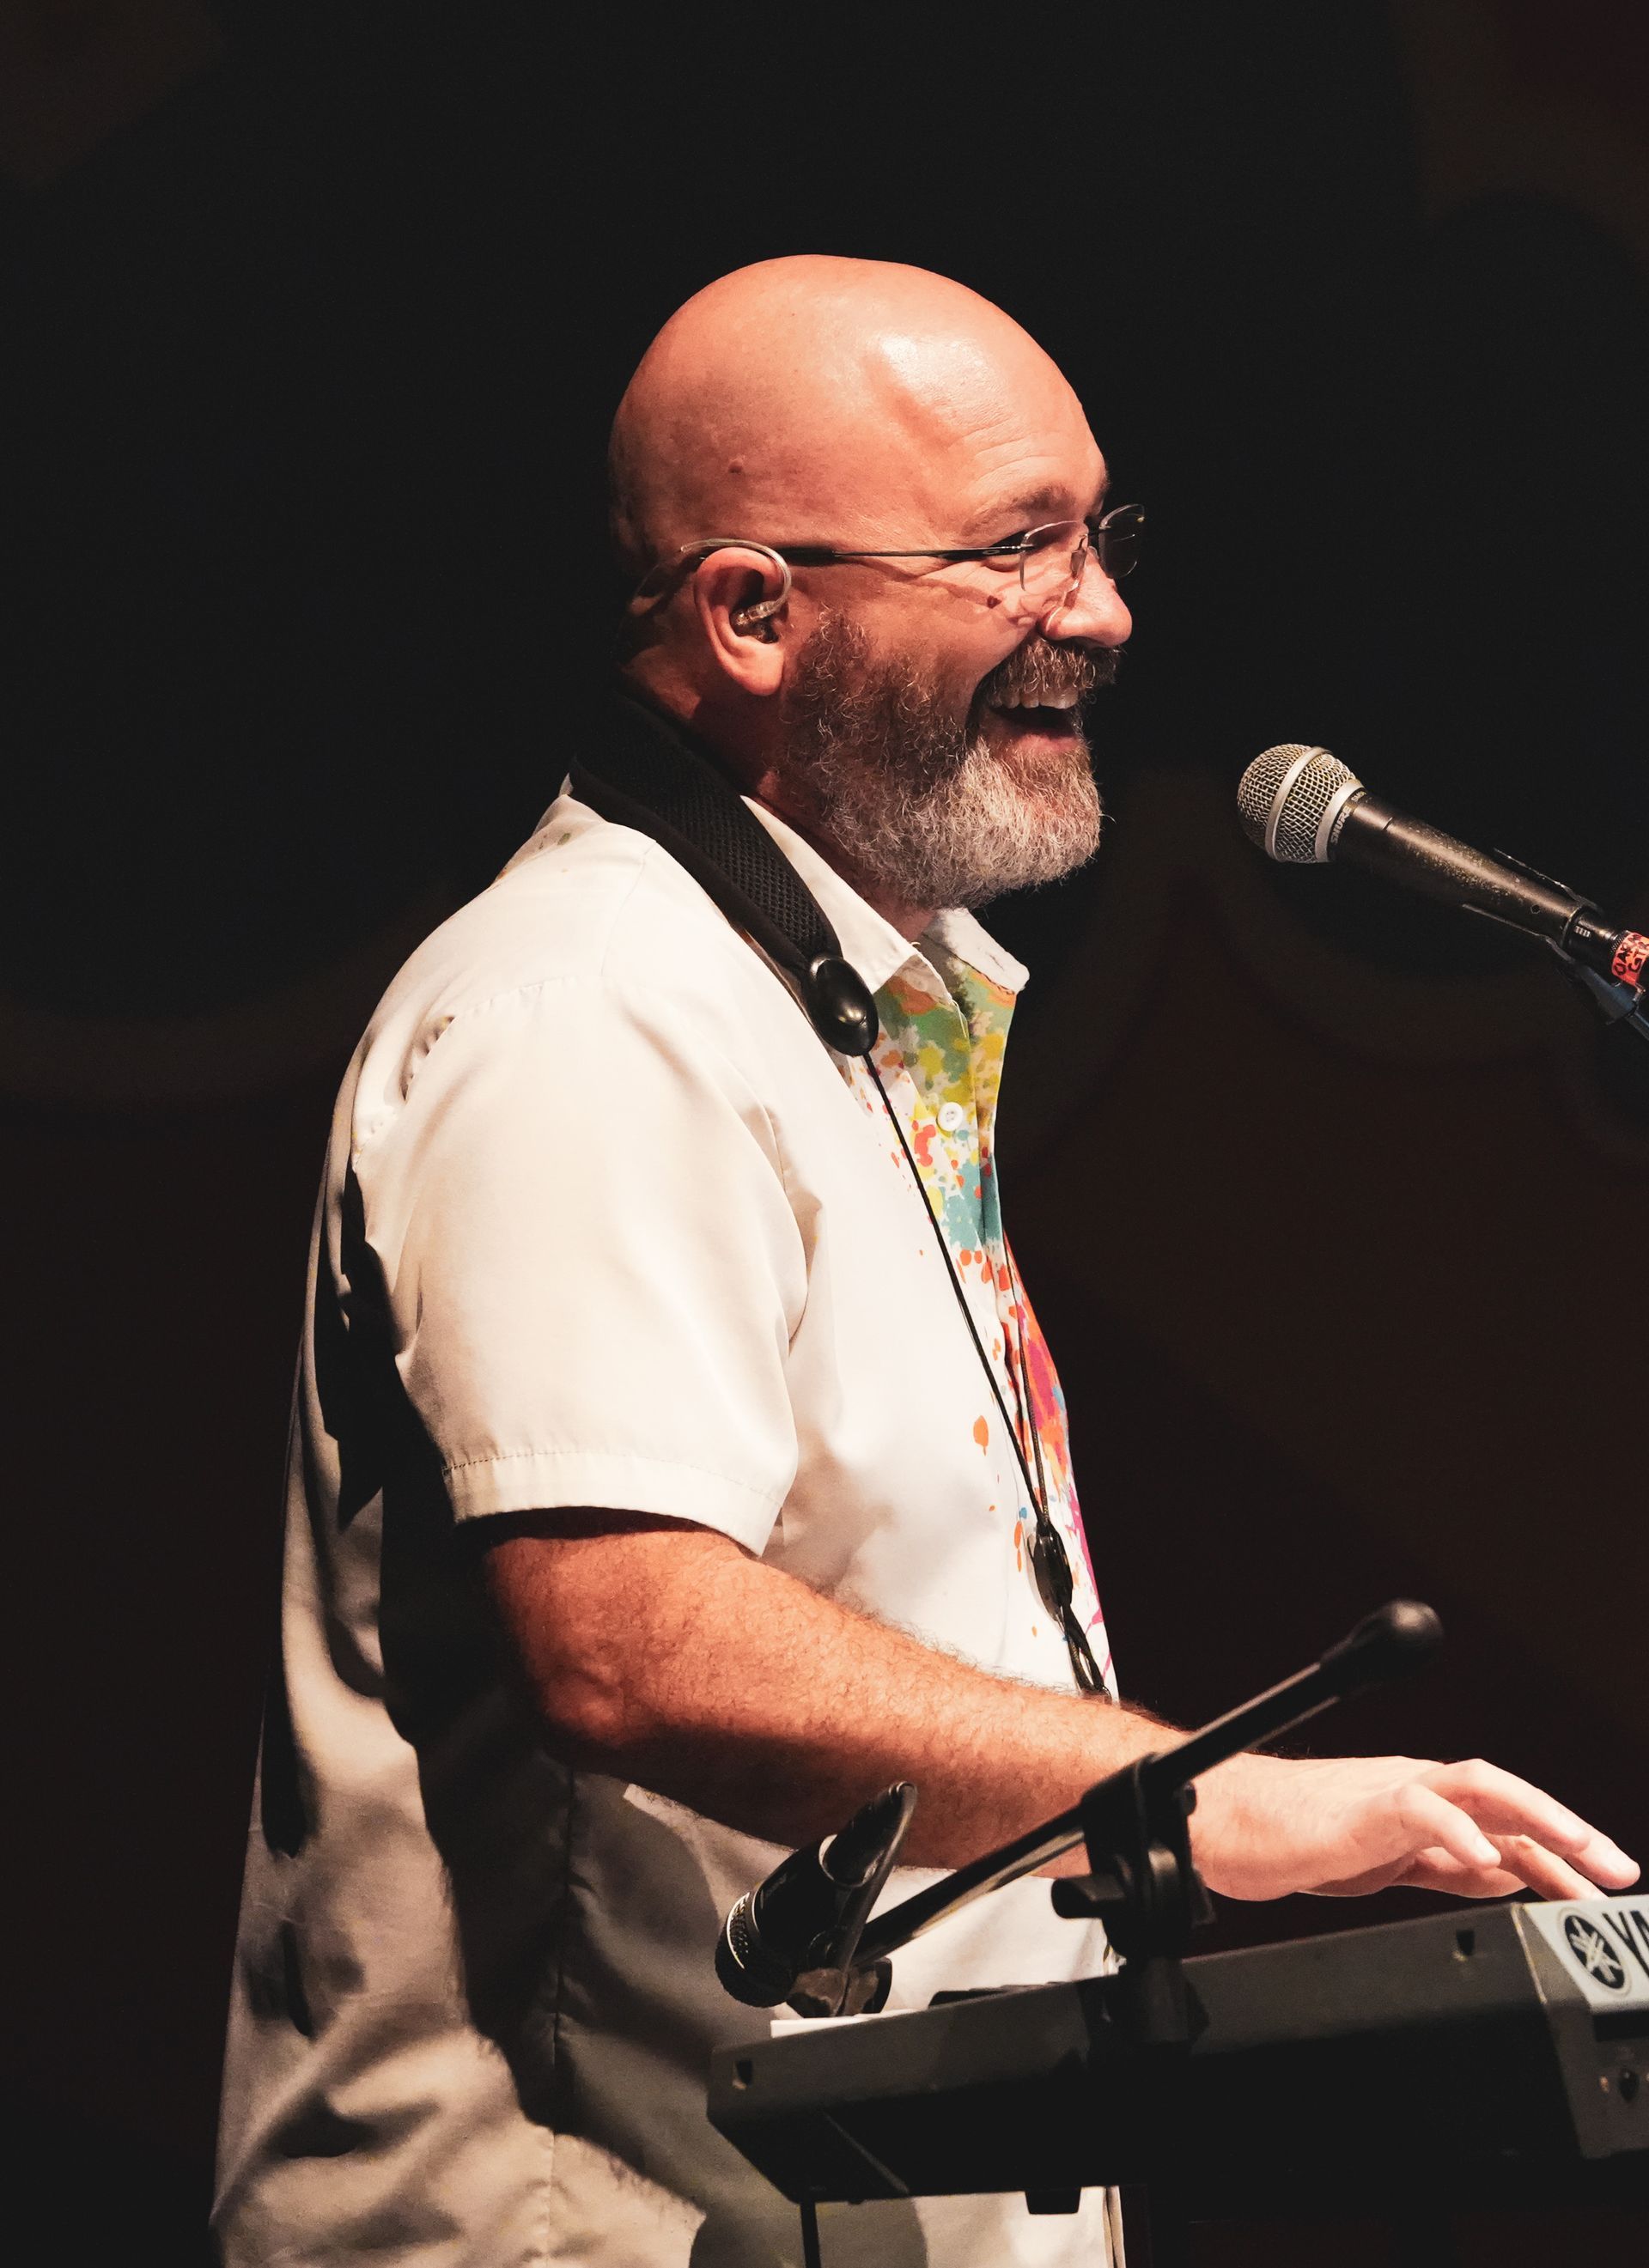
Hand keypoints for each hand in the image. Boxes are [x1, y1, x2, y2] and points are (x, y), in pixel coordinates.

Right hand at [1196, 1751, 1639, 1902]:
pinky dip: (1457, 1834)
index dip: (1563, 1852)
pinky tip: (1488, 1863)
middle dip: (1569, 1832)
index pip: (1510, 1822)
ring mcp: (1389, 1792)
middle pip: (1509, 1797)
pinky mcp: (1358, 1809)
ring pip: (1478, 1786)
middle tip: (1617, 1871)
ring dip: (1535, 1815)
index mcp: (1425, 1801)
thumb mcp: (1387, 1861)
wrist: (1222, 1820)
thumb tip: (1509, 1873)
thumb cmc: (1290, 1835)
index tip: (1605, 1887)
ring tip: (1577, 1849)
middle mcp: (1417, 1787)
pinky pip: (1417, 1810)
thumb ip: (1447, 1864)